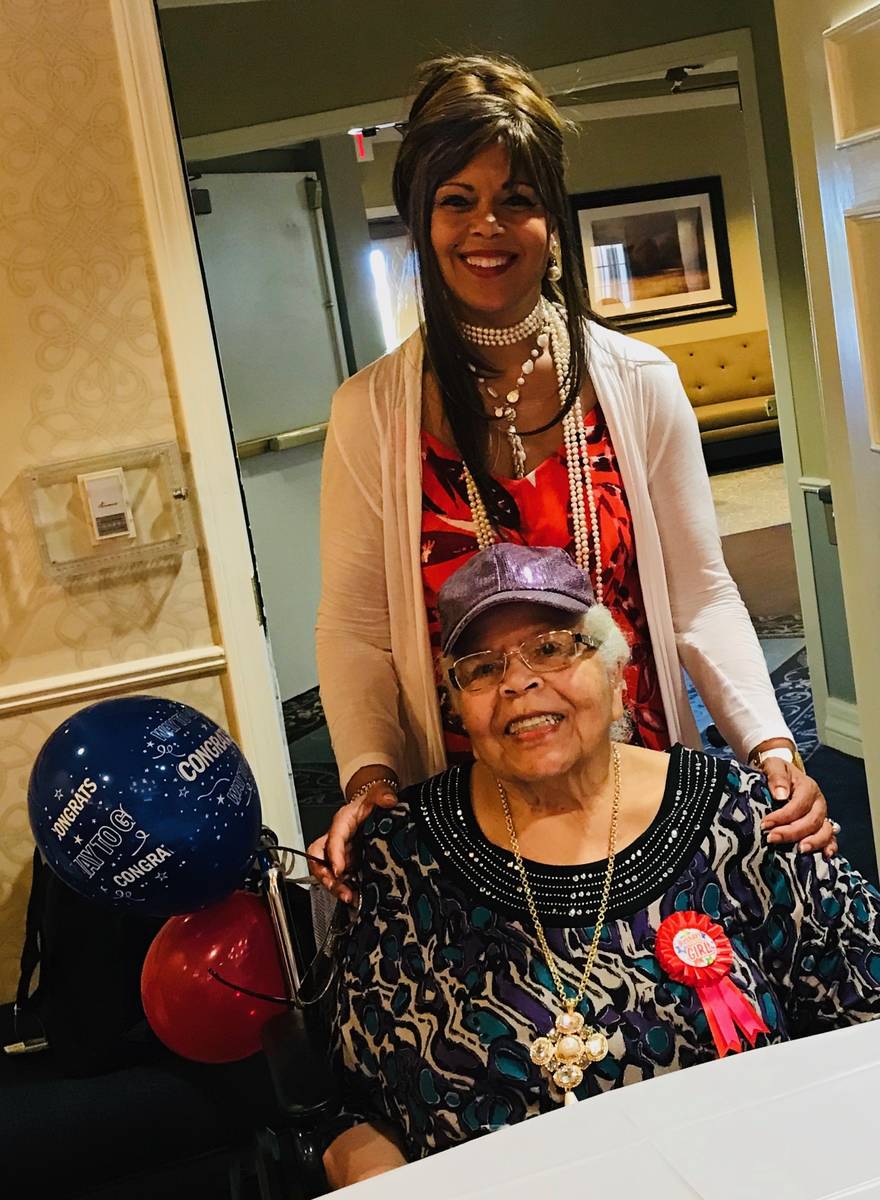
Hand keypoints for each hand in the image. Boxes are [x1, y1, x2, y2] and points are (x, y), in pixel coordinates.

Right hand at [308, 767, 398, 904]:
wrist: (374, 808)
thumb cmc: (371, 802)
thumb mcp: (377, 794)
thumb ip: (382, 795)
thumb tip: (388, 799)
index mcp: (342, 822)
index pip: (333, 837)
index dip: (334, 855)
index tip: (339, 870)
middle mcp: (337, 838)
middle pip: (319, 857)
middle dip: (325, 875)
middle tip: (338, 888)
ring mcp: (341, 852)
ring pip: (327, 871)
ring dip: (335, 886)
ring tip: (348, 897)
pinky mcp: (348, 863)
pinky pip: (340, 878)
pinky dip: (345, 888)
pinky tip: (356, 897)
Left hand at [759, 758, 836, 858]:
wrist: (781, 776)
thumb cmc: (776, 772)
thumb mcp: (773, 766)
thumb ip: (776, 776)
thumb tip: (780, 795)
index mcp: (808, 787)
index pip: (799, 805)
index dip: (782, 816)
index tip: (765, 824)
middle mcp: (819, 803)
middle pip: (811, 821)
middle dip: (792, 832)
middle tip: (772, 839)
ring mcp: (822, 815)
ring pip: (824, 832)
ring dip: (813, 842)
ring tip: (799, 850)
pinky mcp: (822, 826)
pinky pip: (831, 839)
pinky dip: (829, 847)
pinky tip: (824, 856)